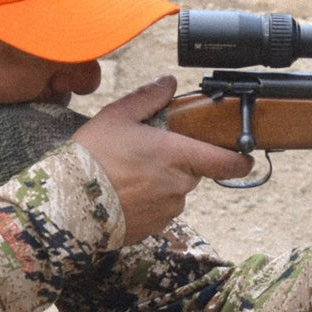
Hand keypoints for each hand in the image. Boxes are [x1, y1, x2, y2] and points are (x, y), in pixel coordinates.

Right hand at [77, 76, 251, 244]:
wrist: (67, 203)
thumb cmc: (92, 157)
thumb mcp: (117, 116)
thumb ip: (149, 98)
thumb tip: (169, 82)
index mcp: (175, 155)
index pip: (226, 162)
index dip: (240, 160)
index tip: (244, 155)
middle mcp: (178, 185)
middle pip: (193, 171)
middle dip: (177, 162)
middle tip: (146, 152)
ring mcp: (166, 210)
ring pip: (175, 191)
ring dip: (161, 183)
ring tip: (127, 174)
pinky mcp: (152, 229)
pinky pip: (159, 211)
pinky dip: (146, 202)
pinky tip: (122, 193)